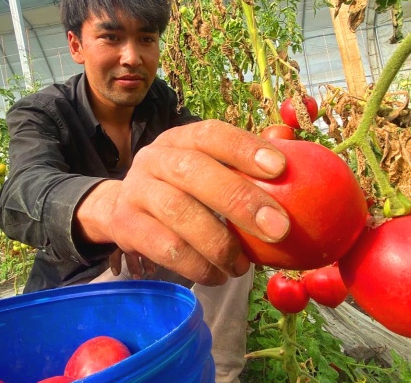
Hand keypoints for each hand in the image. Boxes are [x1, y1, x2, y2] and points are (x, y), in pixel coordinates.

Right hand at [79, 120, 288, 285]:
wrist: (121, 210)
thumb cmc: (183, 189)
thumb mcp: (207, 167)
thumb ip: (244, 158)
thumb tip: (289, 141)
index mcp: (180, 139)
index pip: (211, 134)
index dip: (244, 148)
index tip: (280, 168)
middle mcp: (154, 158)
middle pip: (194, 172)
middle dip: (240, 200)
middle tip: (279, 229)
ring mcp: (136, 191)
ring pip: (179, 213)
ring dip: (219, 244)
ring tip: (242, 266)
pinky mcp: (126, 226)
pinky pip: (166, 248)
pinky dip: (198, 266)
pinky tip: (218, 275)